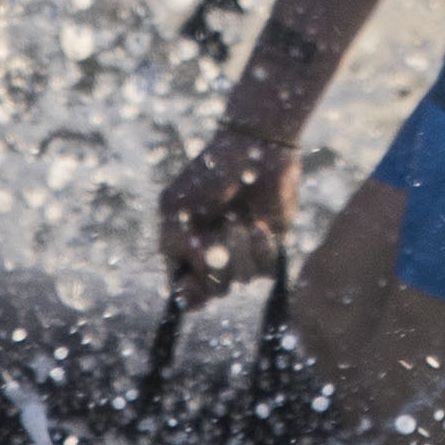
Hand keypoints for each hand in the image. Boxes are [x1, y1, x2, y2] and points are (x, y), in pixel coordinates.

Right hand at [160, 126, 301, 302]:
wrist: (251, 152)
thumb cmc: (209, 177)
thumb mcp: (176, 209)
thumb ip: (174, 246)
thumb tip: (201, 271)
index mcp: (187, 251)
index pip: (184, 290)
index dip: (188, 292)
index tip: (190, 285)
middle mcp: (215, 257)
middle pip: (213, 290)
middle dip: (214, 267)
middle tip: (212, 240)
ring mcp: (243, 254)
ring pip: (241, 279)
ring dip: (236, 248)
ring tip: (234, 219)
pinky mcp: (270, 248)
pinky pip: (266, 267)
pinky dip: (260, 247)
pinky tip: (257, 225)